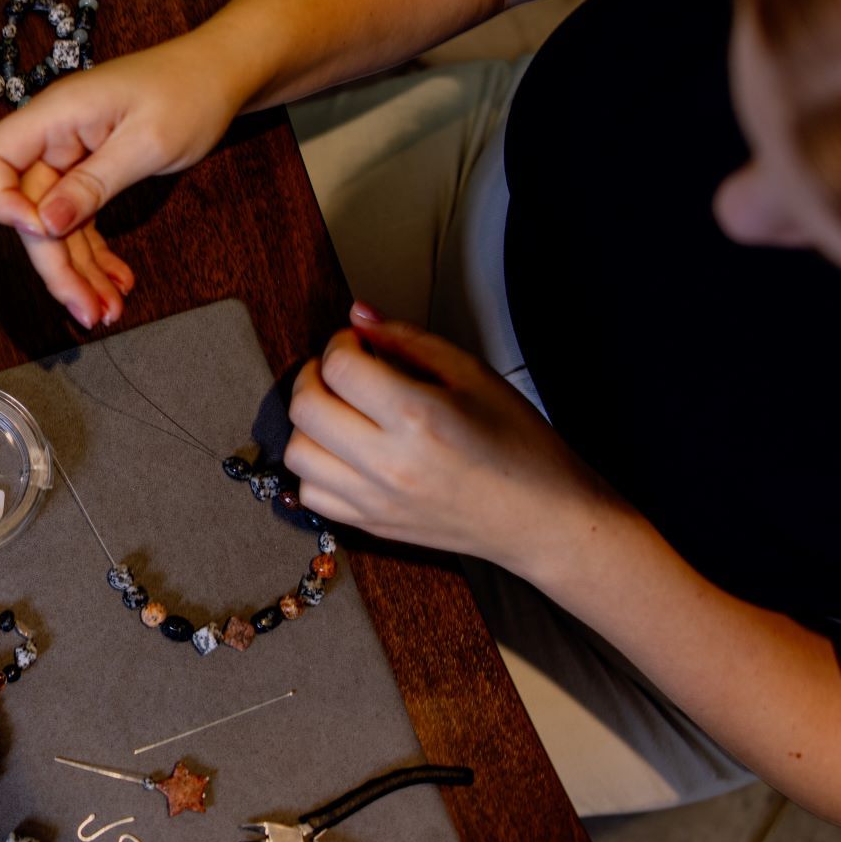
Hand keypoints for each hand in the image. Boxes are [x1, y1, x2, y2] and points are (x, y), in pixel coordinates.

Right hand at [0, 32, 247, 326]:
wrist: (220, 73)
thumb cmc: (189, 90)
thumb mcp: (147, 142)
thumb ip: (94, 183)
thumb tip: (46, 223)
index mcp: (57, 115)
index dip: (3, 203)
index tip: (41, 232)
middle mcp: (54, 138)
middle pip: (28, 210)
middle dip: (55, 264)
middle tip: (86, 309)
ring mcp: (70, 158)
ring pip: (56, 227)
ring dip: (77, 271)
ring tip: (106, 310)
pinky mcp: (90, 174)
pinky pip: (80, 222)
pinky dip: (95, 255)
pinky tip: (115, 281)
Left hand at [284, 303, 620, 572]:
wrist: (543, 518)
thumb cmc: (520, 448)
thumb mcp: (474, 375)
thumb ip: (408, 340)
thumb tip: (361, 317)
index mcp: (418, 417)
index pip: (339, 368)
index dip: (341, 344)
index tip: (356, 344)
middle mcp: (389, 462)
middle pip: (305, 409)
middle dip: (314, 376)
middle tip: (339, 370)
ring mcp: (376, 499)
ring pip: (297, 454)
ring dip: (309, 424)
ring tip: (339, 411)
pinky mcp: (372, 525)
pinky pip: (310, 495)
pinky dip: (316, 469)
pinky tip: (343, 452)